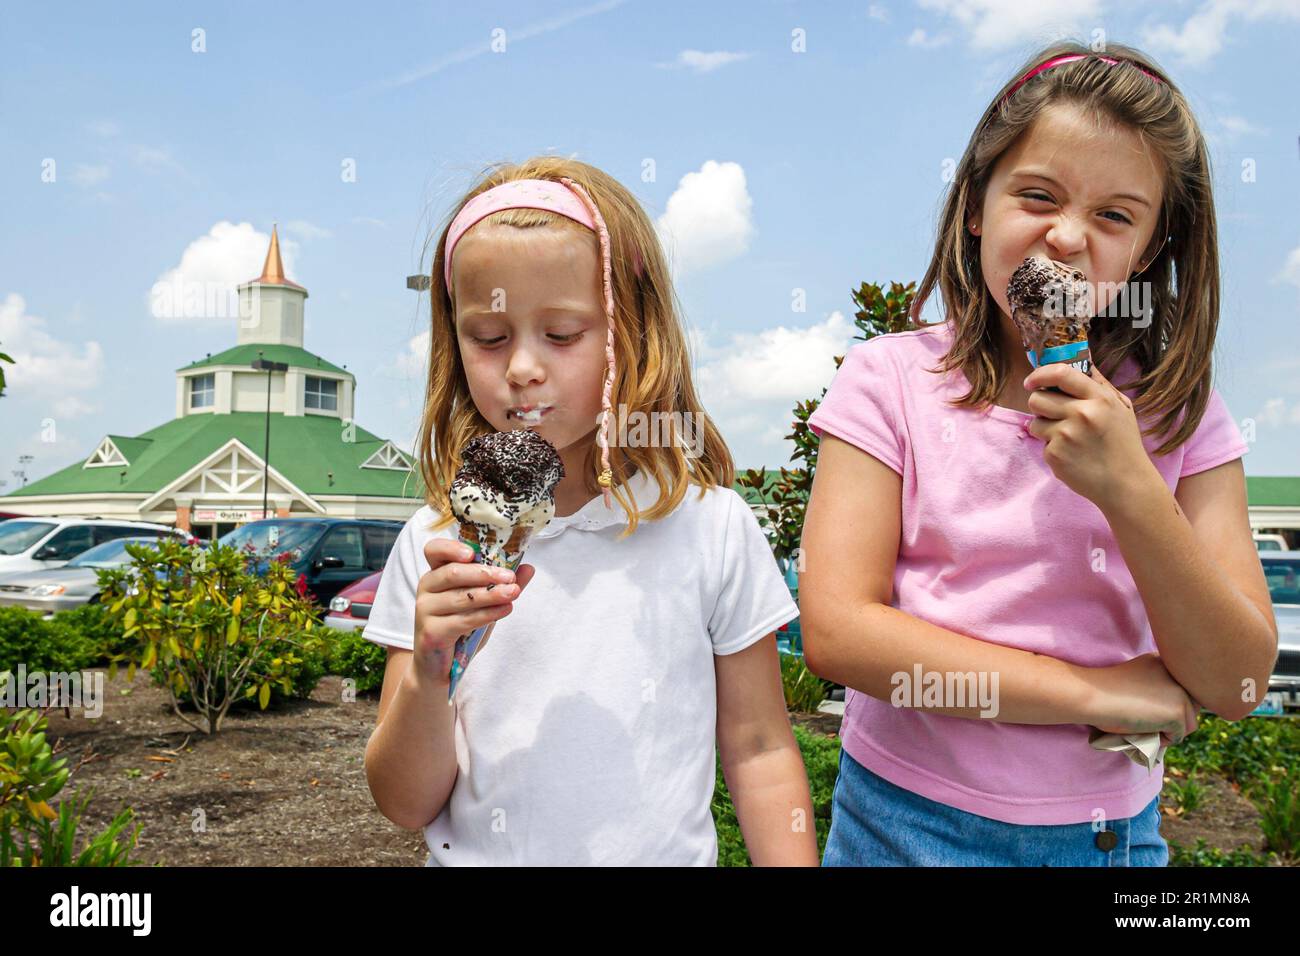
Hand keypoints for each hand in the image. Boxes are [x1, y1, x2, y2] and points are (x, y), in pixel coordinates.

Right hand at [411, 537, 535, 685]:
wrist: (438, 668)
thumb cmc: (458, 629)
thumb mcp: (482, 604)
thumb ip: (501, 584)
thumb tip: (528, 568)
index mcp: (436, 574)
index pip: (434, 551)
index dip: (451, 547)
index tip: (472, 552)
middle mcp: (426, 588)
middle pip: (453, 573)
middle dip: (485, 573)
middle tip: (510, 576)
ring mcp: (424, 610)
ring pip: (461, 597)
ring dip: (491, 594)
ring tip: (513, 593)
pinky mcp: (430, 632)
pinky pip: (462, 620)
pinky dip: (486, 614)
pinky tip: (504, 610)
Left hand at [1023, 363, 1157, 510]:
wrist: (1126, 483)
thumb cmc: (1123, 443)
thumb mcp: (1121, 408)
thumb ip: (1099, 384)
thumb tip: (1082, 360)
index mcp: (1099, 398)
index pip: (1060, 373)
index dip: (1040, 375)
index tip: (1032, 382)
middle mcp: (1082, 414)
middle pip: (1037, 399)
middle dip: (1041, 405)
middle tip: (1054, 414)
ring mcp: (1066, 435)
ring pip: (1035, 421)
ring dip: (1045, 427)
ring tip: (1067, 437)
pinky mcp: (1055, 455)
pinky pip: (1041, 443)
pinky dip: (1052, 448)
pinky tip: (1072, 454)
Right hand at [1089, 653, 1199, 743]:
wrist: (1091, 693)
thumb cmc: (1101, 690)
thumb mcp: (1135, 681)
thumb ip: (1155, 688)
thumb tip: (1171, 716)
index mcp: (1164, 660)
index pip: (1180, 690)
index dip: (1165, 705)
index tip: (1142, 707)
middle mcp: (1177, 673)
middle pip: (1191, 705)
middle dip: (1173, 719)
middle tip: (1146, 723)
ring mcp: (1181, 692)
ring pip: (1189, 723)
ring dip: (1168, 730)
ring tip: (1142, 727)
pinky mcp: (1178, 712)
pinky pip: (1178, 736)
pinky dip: (1160, 740)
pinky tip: (1141, 730)